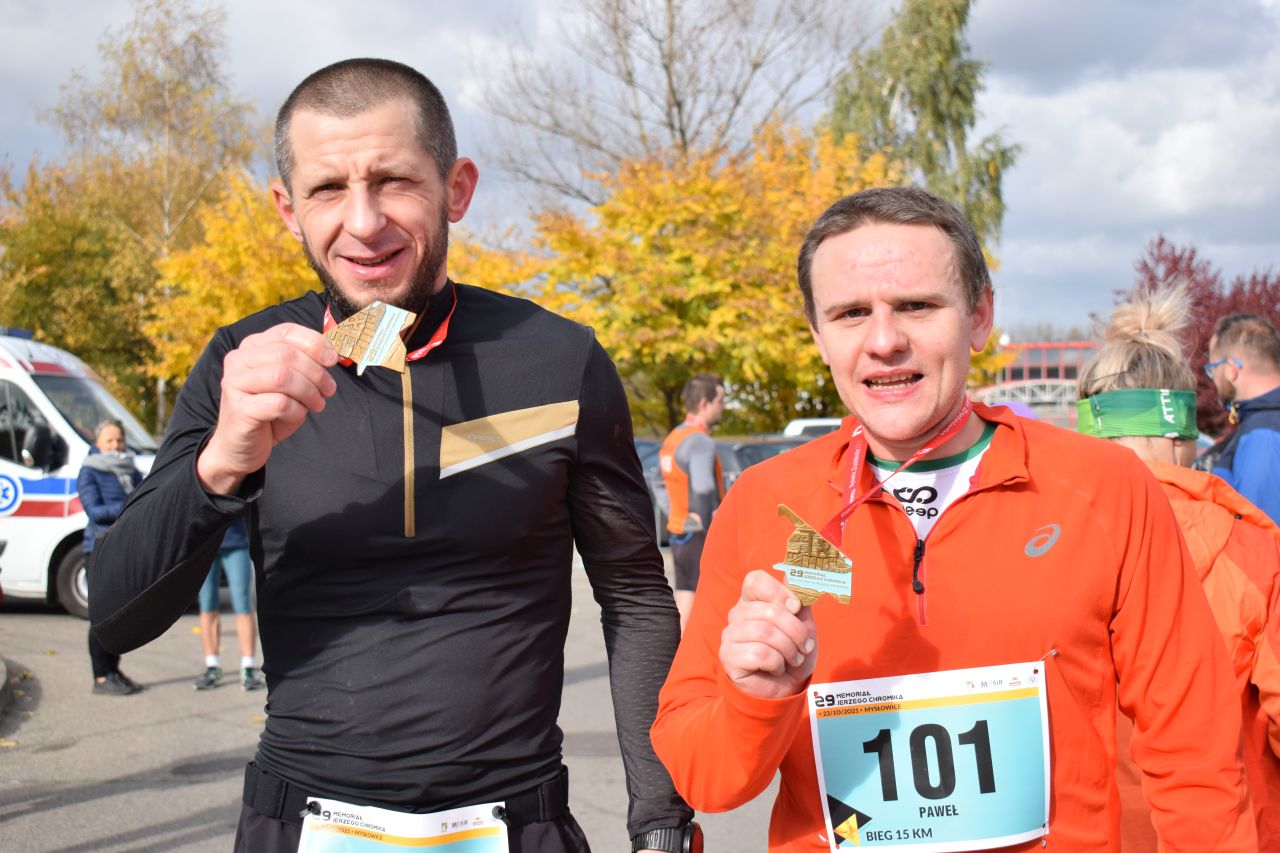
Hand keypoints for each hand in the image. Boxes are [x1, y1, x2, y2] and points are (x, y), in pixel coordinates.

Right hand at [197, 323, 337, 494]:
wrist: (240, 447)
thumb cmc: (270, 411)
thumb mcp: (290, 383)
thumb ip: (304, 364)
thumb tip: (332, 353)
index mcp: (252, 347)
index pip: (286, 332)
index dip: (315, 343)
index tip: (333, 359)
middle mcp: (239, 360)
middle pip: (287, 354)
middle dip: (316, 372)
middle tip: (329, 390)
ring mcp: (235, 383)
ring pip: (282, 376)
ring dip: (309, 392)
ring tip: (317, 404)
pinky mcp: (239, 409)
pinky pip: (279, 403)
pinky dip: (296, 411)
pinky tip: (297, 416)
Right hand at [719, 569, 816, 698]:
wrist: (785, 688)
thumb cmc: (792, 653)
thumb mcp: (804, 624)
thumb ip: (800, 599)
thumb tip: (796, 575)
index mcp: (752, 600)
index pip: (755, 580)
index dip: (778, 591)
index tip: (796, 608)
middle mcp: (737, 614)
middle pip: (768, 610)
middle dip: (795, 631)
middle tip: (805, 646)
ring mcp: (729, 634)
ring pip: (765, 632)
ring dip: (788, 649)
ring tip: (793, 659)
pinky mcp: (728, 656)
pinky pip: (760, 654)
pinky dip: (777, 663)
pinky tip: (776, 668)